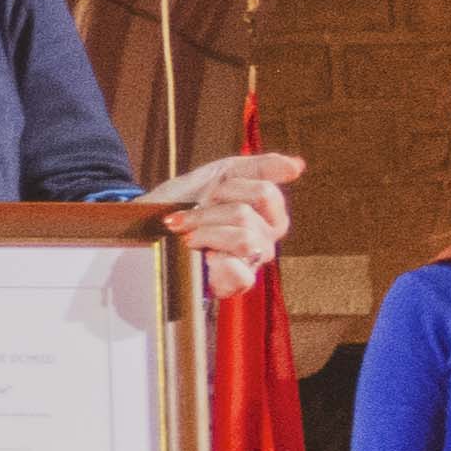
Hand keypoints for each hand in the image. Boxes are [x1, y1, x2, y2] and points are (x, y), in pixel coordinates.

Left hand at [147, 149, 306, 304]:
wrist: (152, 226)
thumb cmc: (190, 199)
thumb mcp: (222, 173)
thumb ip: (262, 167)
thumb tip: (297, 167)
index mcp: (270, 211)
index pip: (265, 193)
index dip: (228, 189)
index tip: (208, 193)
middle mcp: (267, 237)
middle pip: (246, 216)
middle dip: (207, 213)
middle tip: (186, 218)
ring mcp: (253, 261)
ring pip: (243, 240)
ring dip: (204, 233)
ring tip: (187, 236)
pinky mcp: (237, 284)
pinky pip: (242, 274)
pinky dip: (220, 263)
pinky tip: (205, 258)